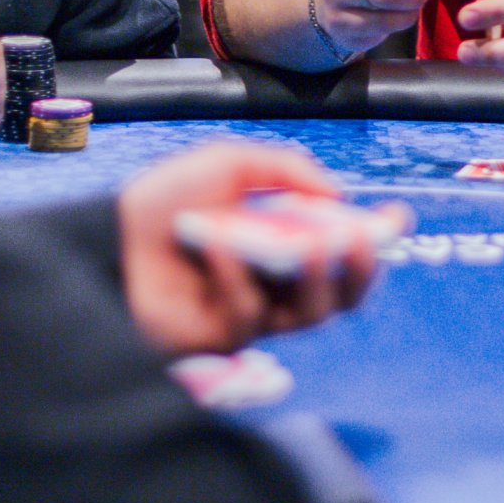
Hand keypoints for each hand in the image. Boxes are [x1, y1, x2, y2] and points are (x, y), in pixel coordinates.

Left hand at [119, 140, 387, 355]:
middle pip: (340, 296)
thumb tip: (335, 192)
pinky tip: (217, 247)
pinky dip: (238, 276)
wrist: (107, 237)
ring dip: (318, 278)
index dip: (375, 239)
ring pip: (310, 315)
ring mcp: (250, 313)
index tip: (397, 216)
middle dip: (360, 269)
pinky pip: (249, 315)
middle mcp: (272, 283)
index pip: (341, 251)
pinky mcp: (221, 339)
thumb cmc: (164, 201)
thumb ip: (285, 169)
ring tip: (312, 246)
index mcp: (280, 243)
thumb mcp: (230, 163)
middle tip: (360, 241)